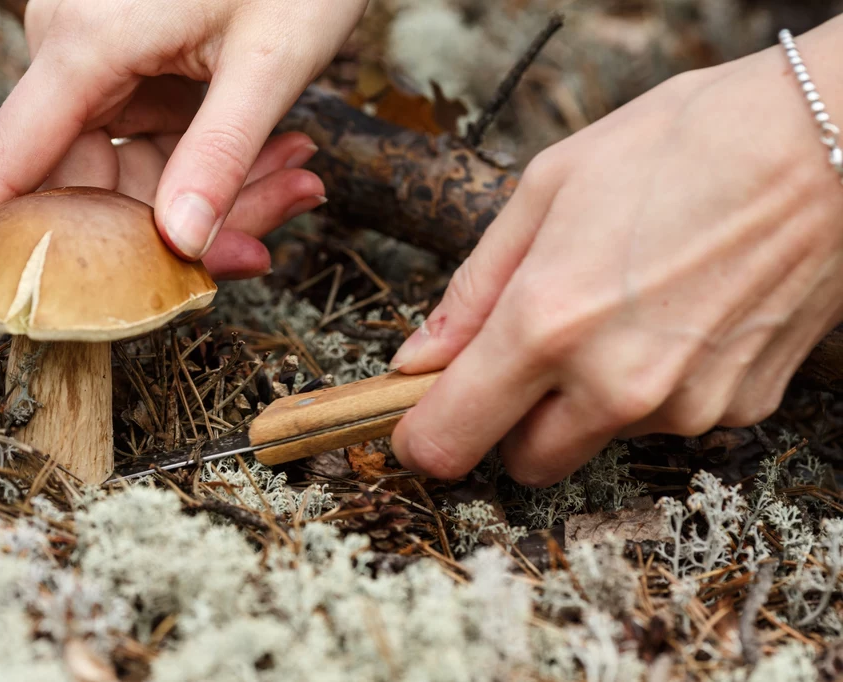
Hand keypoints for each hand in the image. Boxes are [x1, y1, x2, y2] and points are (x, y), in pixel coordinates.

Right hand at [0, 0, 366, 351]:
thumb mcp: (271, 59)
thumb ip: (222, 155)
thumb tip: (181, 247)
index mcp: (83, 46)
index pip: (5, 169)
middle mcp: (73, 54)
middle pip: (94, 188)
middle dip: (175, 237)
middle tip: (259, 249)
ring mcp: (101, 59)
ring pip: (134, 171)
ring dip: (212, 198)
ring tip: (296, 180)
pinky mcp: (131, 62)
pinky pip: (155, 141)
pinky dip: (211, 166)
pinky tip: (280, 159)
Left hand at [390, 18, 842, 486]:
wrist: (827, 140)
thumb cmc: (680, 144)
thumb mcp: (547, 189)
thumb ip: (472, 290)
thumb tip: (418, 359)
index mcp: (547, 325)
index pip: (450, 439)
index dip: (420, 437)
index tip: (417, 419)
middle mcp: (613, 385)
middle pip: (522, 462)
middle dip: (510, 420)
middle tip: (527, 352)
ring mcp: (684, 407)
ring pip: (596, 439)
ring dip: (586, 398)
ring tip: (622, 306)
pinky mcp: (739, 409)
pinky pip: (665, 419)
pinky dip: (654, 385)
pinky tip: (678, 314)